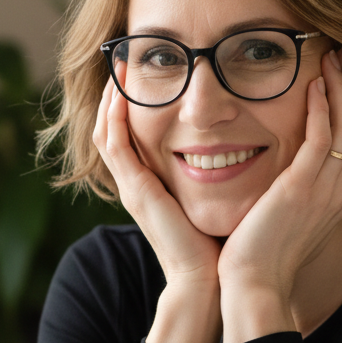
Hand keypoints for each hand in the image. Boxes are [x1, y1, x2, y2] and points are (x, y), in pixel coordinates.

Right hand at [92, 76, 222, 342]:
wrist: (207, 278)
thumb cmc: (216, 244)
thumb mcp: (210, 201)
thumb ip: (213, 176)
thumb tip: (235, 151)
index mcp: (150, 185)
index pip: (129, 137)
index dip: (129, 107)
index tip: (139, 76)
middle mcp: (135, 184)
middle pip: (110, 130)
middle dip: (113, 96)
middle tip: (120, 63)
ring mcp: (131, 187)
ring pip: (106, 134)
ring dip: (109, 100)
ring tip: (116, 71)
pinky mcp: (136, 191)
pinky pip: (115, 146)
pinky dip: (115, 119)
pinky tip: (122, 95)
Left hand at [217, 48, 341, 339]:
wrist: (253, 286)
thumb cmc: (262, 256)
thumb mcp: (290, 219)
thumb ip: (298, 191)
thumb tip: (290, 172)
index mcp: (340, 199)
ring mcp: (326, 192)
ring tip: (334, 58)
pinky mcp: (302, 190)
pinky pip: (323, 140)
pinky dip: (323, 110)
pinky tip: (315, 86)